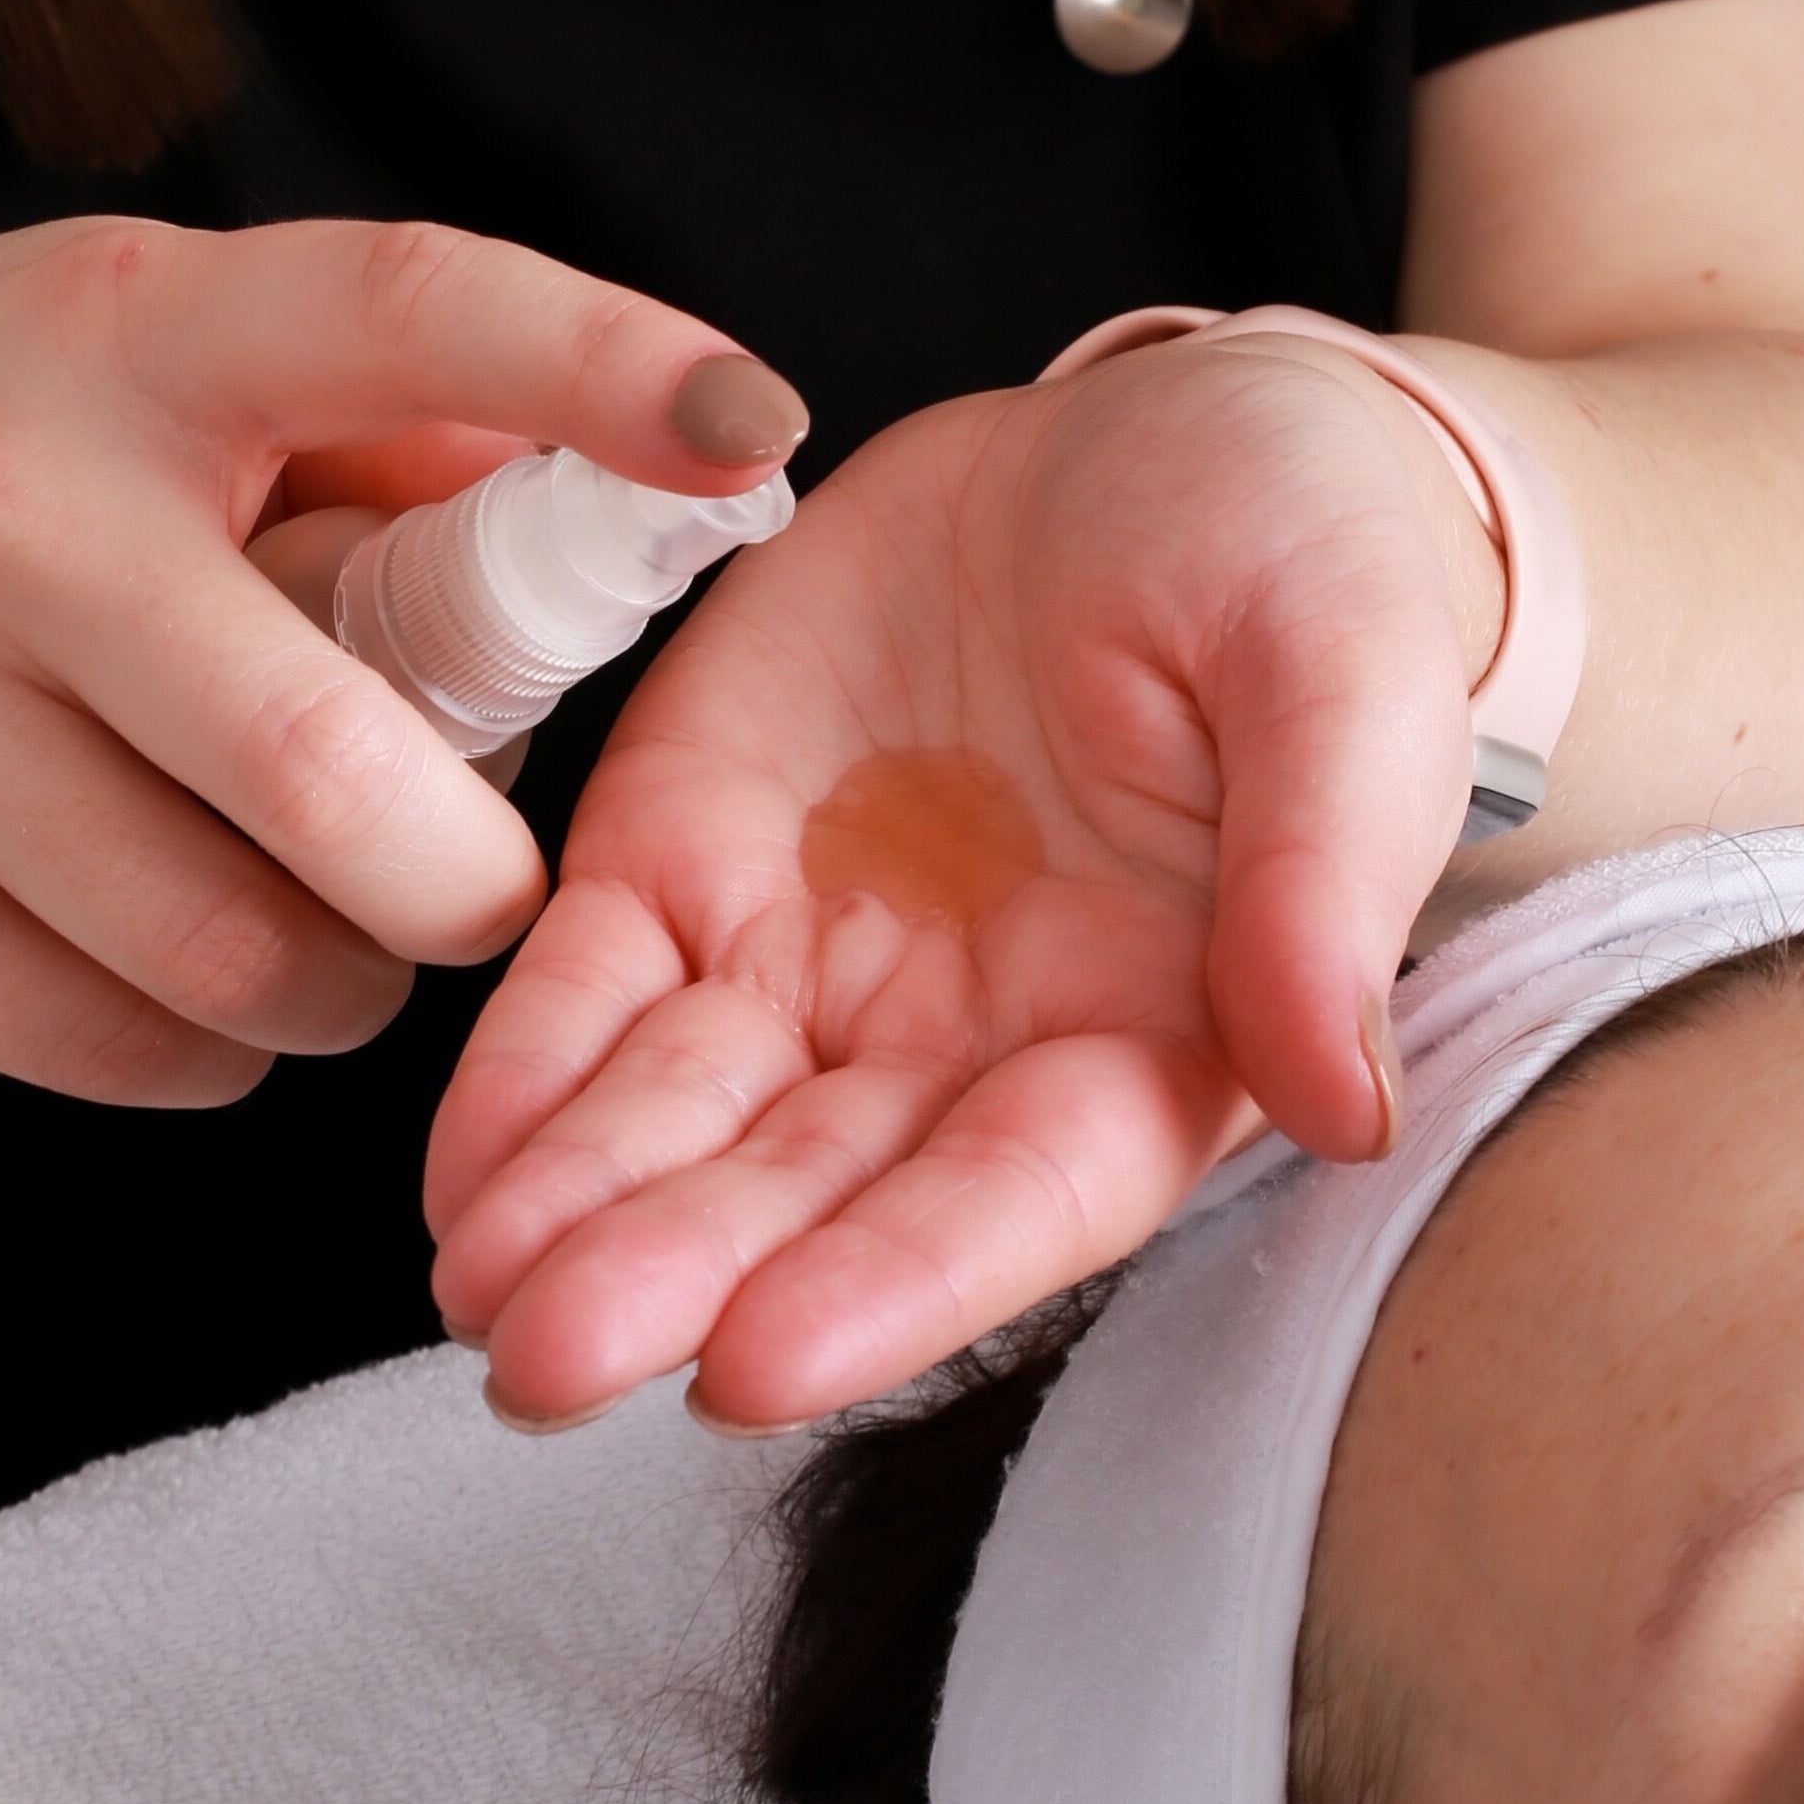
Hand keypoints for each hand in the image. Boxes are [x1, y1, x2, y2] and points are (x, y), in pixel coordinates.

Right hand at [0, 218, 800, 1101]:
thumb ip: (397, 430)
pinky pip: (117, 1048)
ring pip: (238, 957)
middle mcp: (2, 512)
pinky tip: (194, 963)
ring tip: (329, 920)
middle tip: (482, 881)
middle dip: (477, 883)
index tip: (753, 423)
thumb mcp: (179, 358)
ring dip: (352, 981)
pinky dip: (212, 1047)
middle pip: (331, 772)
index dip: (595, 365)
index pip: (399, 317)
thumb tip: (625, 512)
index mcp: (139, 343)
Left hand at [427, 333, 1501, 1428]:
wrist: (1159, 442)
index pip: (1020, 1191)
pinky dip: (524, 1067)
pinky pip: (598, 978)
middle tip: (540, 1358)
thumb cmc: (1303, 557)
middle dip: (681, 1272)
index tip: (755, 1361)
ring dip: (577, 1204)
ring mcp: (823, 951)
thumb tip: (1345, 1102)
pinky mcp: (700, 848)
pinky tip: (457, 1167)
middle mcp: (971, 1032)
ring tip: (471, 1287)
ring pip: (687, 1109)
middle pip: (819, 1185)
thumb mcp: (1346, 679)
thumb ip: (1327, 881)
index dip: (895, 1282)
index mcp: (1151, 1025)